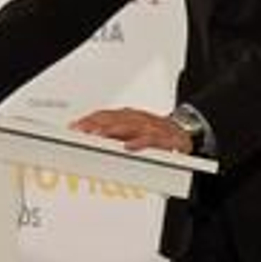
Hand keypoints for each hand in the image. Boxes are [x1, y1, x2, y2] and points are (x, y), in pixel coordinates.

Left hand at [69, 108, 191, 153]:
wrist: (185, 132)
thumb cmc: (157, 133)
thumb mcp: (134, 130)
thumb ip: (115, 133)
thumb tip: (92, 136)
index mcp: (130, 117)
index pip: (106, 115)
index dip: (89, 120)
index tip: (74, 127)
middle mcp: (139, 119)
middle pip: (114, 119)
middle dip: (96, 124)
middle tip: (81, 131)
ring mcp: (151, 127)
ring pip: (129, 126)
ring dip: (113, 130)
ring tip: (98, 136)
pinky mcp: (164, 138)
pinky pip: (150, 139)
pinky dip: (139, 142)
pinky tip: (128, 146)